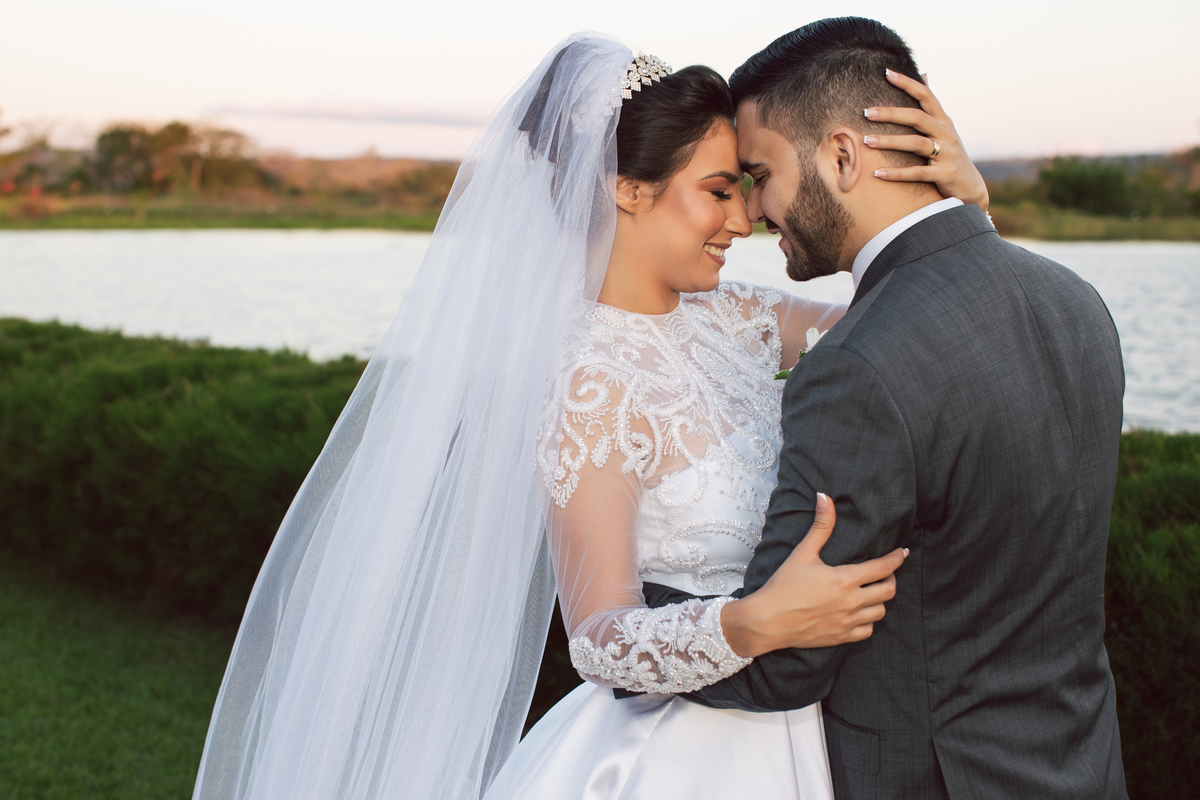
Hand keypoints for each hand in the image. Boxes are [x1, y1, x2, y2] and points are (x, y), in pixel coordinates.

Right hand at [721, 492, 906, 657]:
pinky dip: (868, 621)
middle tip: (884, 572)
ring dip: (880, 600)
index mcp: (845, 579)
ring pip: (880, 611)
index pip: (883, 568)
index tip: (903, 552)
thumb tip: (825, 497)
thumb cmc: (783, 585)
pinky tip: (860, 613)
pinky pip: (868, 631)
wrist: (767, 621)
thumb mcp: (802, 553)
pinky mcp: (841, 638)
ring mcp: (847, 622)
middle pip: (888, 590)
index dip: (896, 558)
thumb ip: (820, 526)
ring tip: (872, 592)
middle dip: (890, 579)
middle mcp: (851, 602)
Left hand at [864, 69, 988, 210]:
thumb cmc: (950, 157)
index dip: (908, 83)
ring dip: (889, 142)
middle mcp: (946, 134)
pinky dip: (897, 173)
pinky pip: (917, 173)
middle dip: (891, 113)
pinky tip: (877, 173)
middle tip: (866, 112)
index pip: (926, 96)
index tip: (886, 72)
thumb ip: (931, 106)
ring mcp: (947, 154)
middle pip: (917, 117)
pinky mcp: (944, 175)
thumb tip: (925, 74)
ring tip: (866, 141)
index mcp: (943, 121)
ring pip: (916, 143)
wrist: (971, 188)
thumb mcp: (944, 129)